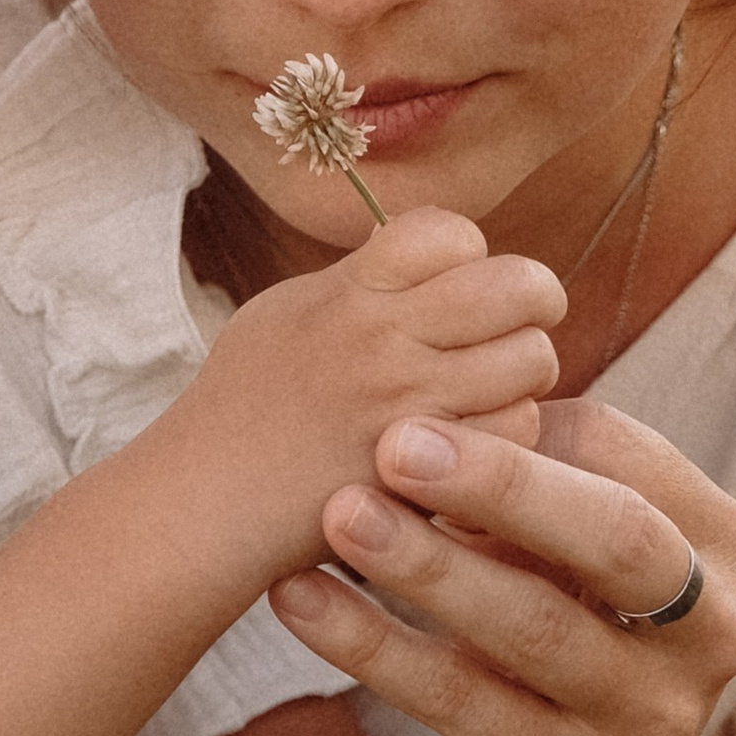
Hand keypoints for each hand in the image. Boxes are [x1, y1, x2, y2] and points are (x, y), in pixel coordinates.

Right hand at [181, 207, 564, 577]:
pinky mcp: (423, 472)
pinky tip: (477, 443)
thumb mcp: (285, 314)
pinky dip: (509, 435)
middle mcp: (382, 339)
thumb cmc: (241, 407)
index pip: (449, 232)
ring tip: (495, 389)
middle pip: (515, 285)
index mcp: (348, 291)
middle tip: (516, 326)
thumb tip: (428, 254)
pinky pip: (514, 432)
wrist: (203, 503)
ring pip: (531, 359)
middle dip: (533, 300)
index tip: (459, 285)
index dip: (469, 253)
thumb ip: (359, 281)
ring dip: (525, 373)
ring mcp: (406, 406)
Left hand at [267, 396, 735, 735]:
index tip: (424, 402)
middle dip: (503, 484)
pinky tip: (302, 600)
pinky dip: (372, 647)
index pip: (626, 456)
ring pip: (533, 628)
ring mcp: (643, 717)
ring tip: (338, 515)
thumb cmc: (568, 635)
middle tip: (395, 444)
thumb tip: (429, 408)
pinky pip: (459, 703)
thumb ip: (533, 484)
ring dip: (426, 566)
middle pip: (614, 537)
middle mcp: (705, 630)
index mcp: (710, 543)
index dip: (526, 426)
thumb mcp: (573, 555)